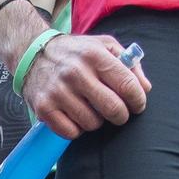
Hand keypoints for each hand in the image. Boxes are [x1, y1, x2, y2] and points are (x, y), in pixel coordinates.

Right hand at [20, 34, 150, 139]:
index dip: (138, 100)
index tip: (138, 105)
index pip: (127, 85)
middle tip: (119, 113)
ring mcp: (58, 92)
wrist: (33, 53)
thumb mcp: (104, 46)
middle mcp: (76, 73)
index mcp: (94, 55)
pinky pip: (71, 132)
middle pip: (113, 109)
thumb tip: (145, 88)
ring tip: (91, 109)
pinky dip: (77, 129)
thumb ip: (129, 64)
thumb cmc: (76, 52)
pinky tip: (75, 116)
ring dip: (97, 121)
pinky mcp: (44, 108)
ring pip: (92, 123)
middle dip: (121, 116)